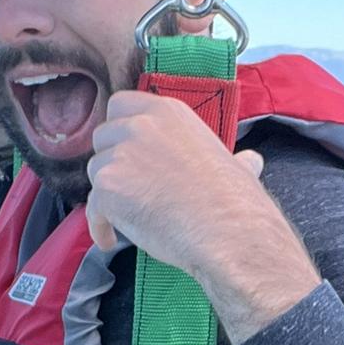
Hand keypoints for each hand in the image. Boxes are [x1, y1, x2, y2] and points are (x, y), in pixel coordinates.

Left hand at [86, 93, 321, 341]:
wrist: (227, 231)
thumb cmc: (235, 202)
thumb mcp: (235, 165)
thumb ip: (232, 158)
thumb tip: (250, 161)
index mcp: (168, 112)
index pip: (121, 105)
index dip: (120, 130)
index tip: (126, 150)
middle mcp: (140, 126)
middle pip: (103, 137)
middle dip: (111, 161)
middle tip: (129, 187)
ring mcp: (120, 155)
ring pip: (96, 173)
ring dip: (107, 194)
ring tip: (127, 218)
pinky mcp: (108, 188)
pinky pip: (93, 209)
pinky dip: (100, 226)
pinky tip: (112, 240)